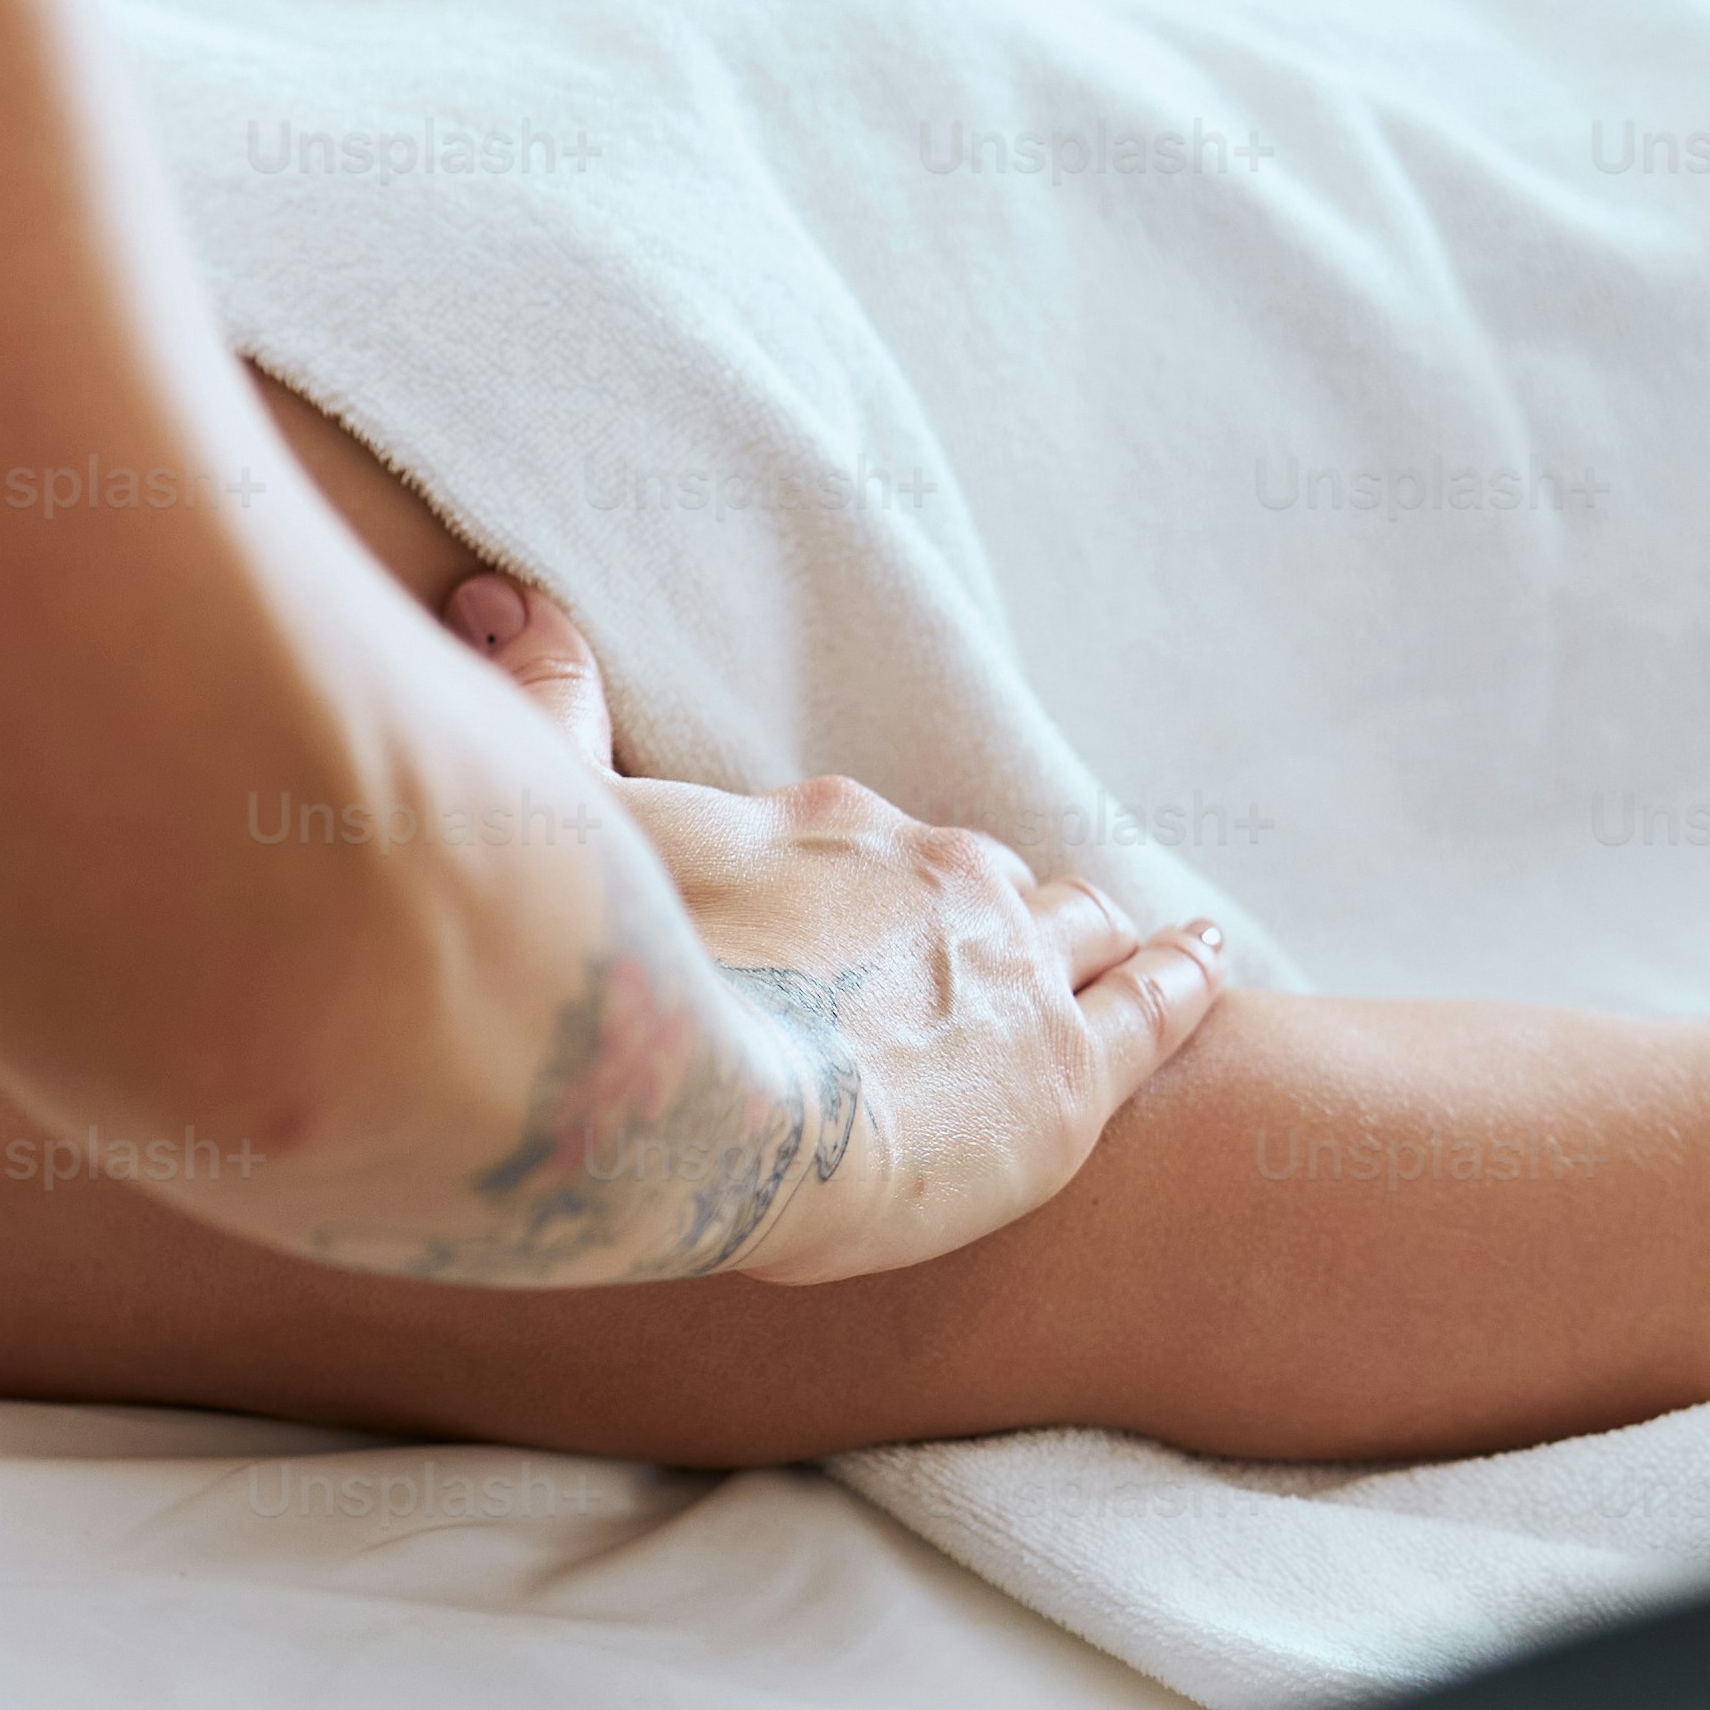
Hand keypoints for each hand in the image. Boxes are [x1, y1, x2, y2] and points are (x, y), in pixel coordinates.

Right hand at [438, 572, 1224, 1285]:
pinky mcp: (1068, 1072)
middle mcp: (935, 878)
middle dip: (984, 910)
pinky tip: (1203, 960)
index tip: (841, 909)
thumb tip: (506, 598)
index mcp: (825, 828)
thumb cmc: (614, 967)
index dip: (861, 879)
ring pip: (1077, 930)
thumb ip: (544, 711)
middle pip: (981, 881)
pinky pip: (1156, 1004)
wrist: (691, 1111)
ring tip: (1119, 943)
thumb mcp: (560, 820)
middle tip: (971, 952)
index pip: (864, 841)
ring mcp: (1013, 970)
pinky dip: (1182, 975)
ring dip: (1089, 937)